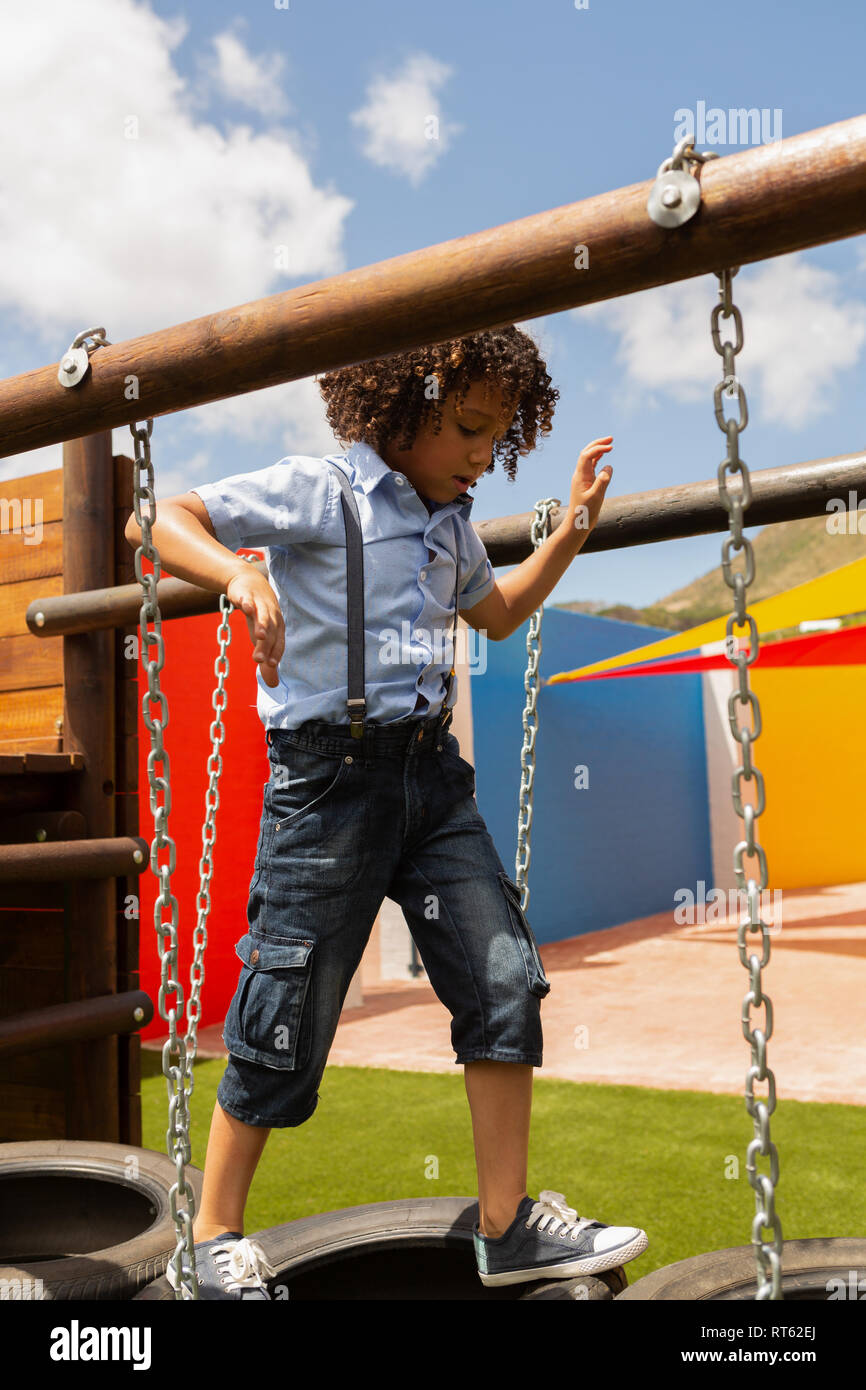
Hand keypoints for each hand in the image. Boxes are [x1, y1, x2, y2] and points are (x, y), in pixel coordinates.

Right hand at [226, 566, 284, 688]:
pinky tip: (246, 608)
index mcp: (277, 629)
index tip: (270, 666)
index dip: (275, 654)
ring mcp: (260, 605)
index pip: (278, 644)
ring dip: (262, 625)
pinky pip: (248, 600)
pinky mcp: (246, 595)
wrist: (250, 585)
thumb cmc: (259, 617)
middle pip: (270, 633)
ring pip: (263, 616)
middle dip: (265, 646)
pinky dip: (248, 603)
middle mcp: (272, 617)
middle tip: (258, 660)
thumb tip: (274, 686)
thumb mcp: (262, 640)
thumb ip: (268, 662)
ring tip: (259, 636)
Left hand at [566, 436, 613, 539]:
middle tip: (611, 438)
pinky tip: (605, 457)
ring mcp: (583, 479)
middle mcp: (580, 475)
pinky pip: (592, 467)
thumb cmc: (585, 513)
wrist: (578, 524)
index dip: (598, 449)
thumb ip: (602, 481)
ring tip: (610, 444)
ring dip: (598, 450)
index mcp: (580, 476)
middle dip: (598, 444)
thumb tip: (609, 466)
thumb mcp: (596, 497)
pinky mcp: (586, 484)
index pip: (587, 456)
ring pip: (589, 459)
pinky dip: (598, 460)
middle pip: (586, 453)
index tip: (611, 447)